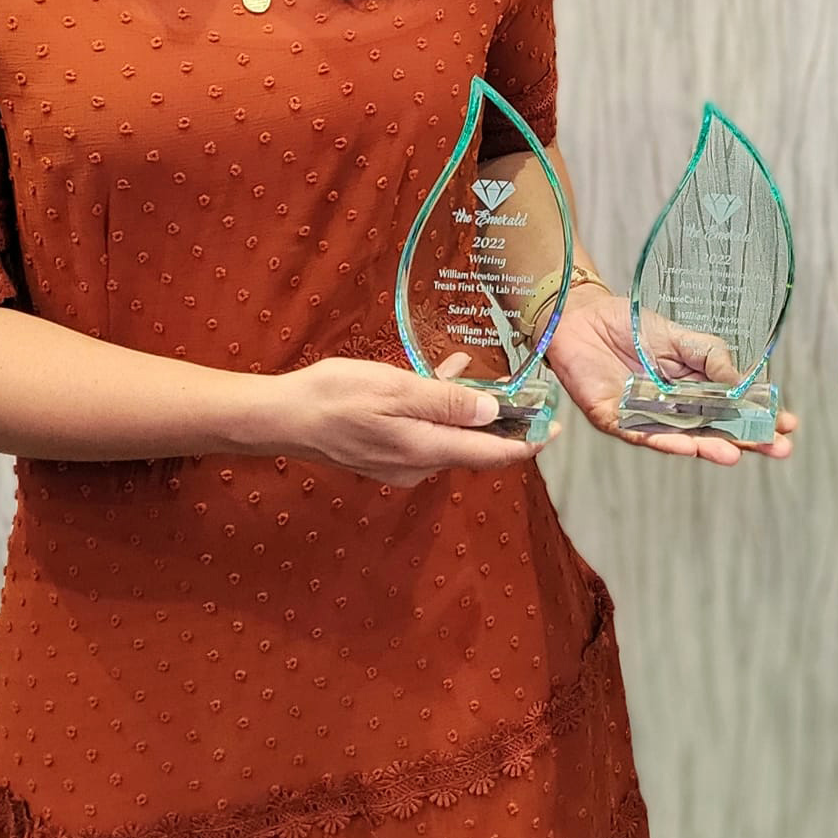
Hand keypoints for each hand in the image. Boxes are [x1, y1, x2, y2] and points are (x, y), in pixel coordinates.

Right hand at [261, 353, 544, 486]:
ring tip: (490, 376)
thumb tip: (494, 413)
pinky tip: (444, 373)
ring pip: (451, 435)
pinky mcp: (384, 451)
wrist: (281, 417)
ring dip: (471, 409)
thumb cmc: (336, 397)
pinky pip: (426, 429)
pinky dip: (440, 406)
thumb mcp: (396, 389)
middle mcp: (418, 464)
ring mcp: (400, 461)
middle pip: (475, 447)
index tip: (556, 428)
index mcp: (426, 450)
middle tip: (530, 396)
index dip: (527, 442)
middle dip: (503, 423)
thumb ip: (447, 402)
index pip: (491, 455)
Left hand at [545, 288, 797, 464]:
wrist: (582, 316)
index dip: (759, 417)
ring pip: (681, 439)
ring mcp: (644, 417)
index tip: (789, 425)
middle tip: (779, 449)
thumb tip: (742, 383)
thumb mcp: (680, 336)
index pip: (731, 408)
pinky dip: (664, 442)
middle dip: (746, 440)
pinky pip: (641, 434)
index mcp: (691, 389)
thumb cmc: (629, 325)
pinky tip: (688, 448)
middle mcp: (671, 409)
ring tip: (737, 454)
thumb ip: (710, 357)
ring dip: (708, 448)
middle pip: (713, 430)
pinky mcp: (614, 418)